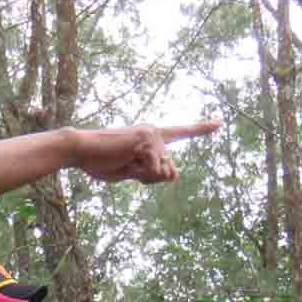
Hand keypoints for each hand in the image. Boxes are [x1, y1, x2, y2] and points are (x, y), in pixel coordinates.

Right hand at [75, 122, 221, 183]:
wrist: (82, 151)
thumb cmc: (102, 162)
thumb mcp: (132, 173)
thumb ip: (153, 174)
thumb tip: (174, 176)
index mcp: (152, 138)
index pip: (180, 133)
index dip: (201, 129)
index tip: (219, 123)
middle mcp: (156, 133)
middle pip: (170, 170)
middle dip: (152, 178)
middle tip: (128, 167)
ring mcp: (152, 135)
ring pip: (163, 171)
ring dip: (144, 175)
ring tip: (124, 162)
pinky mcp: (147, 140)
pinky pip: (154, 169)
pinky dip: (140, 172)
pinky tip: (125, 159)